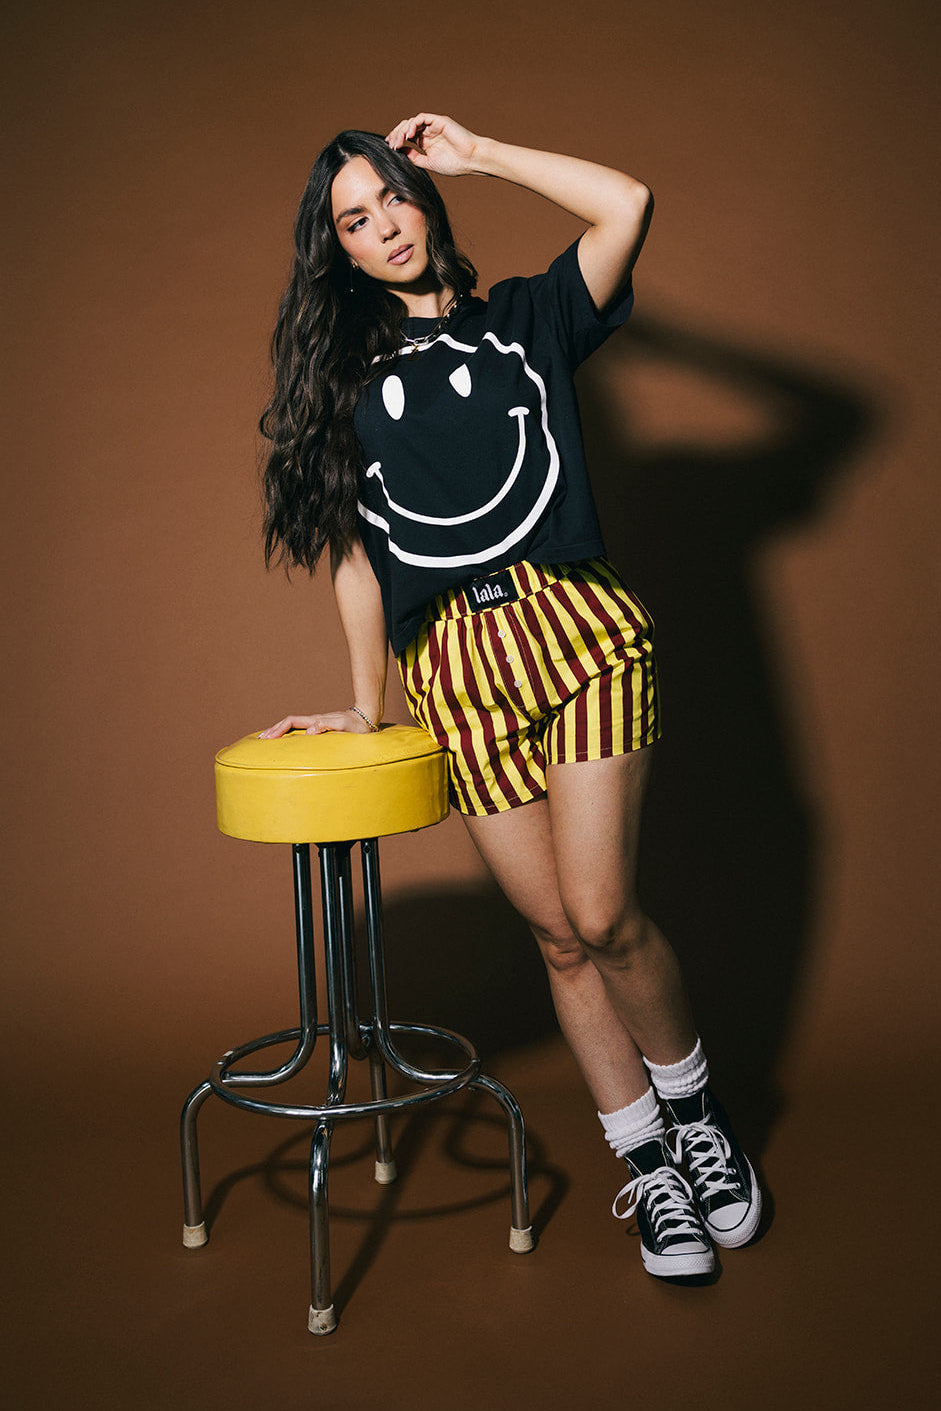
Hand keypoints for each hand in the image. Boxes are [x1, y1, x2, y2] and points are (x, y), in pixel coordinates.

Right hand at [257, 709, 374, 738]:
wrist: (366, 720)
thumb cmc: (356, 726)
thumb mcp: (343, 726)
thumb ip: (326, 726)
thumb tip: (308, 732)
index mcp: (315, 720)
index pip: (291, 722)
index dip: (278, 729)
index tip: (267, 738)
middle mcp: (314, 721)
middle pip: (288, 723)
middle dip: (273, 730)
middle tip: (259, 740)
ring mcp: (316, 725)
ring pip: (292, 726)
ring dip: (279, 732)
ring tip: (267, 740)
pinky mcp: (320, 729)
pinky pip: (300, 731)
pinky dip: (289, 735)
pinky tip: (287, 743)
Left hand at [384, 113, 481, 176]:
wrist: (470, 160)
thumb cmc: (454, 164)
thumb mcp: (428, 163)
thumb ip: (414, 157)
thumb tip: (399, 153)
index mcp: (426, 142)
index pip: (407, 137)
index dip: (397, 140)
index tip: (389, 148)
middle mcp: (428, 132)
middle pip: (407, 128)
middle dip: (397, 135)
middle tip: (391, 145)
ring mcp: (433, 125)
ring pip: (412, 122)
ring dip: (402, 131)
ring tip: (398, 142)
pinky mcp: (438, 120)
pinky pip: (422, 118)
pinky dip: (413, 124)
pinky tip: (409, 135)